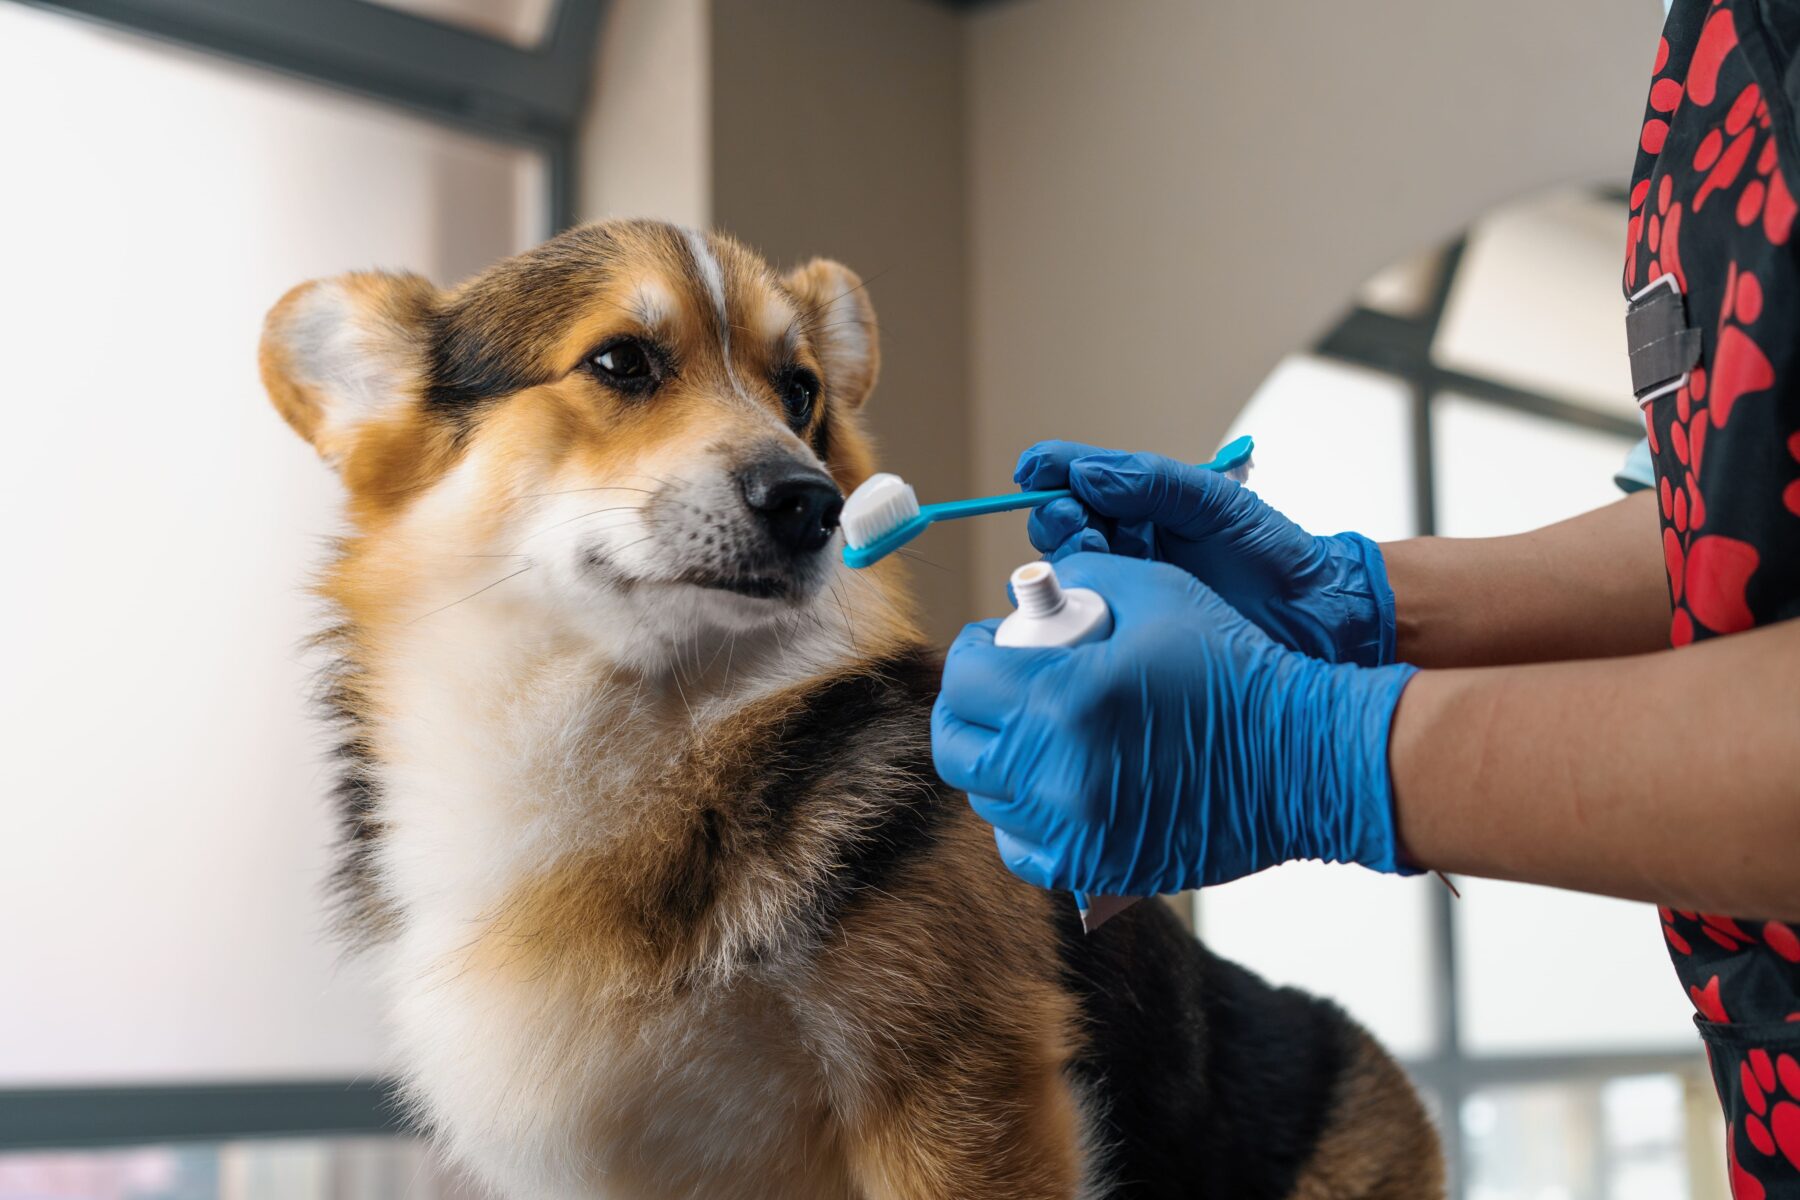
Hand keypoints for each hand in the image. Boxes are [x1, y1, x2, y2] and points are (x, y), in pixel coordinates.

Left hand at [932, 553, 1418, 895]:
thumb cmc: (1235, 669)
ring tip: (1038, 733)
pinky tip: (1055, 787)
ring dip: (1000, 761)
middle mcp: (1056, 772)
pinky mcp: (1095, 869)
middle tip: (999, 692)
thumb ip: (1081, 580)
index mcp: (1063, 698)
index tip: (993, 646)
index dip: (974, 653)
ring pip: (987, 798)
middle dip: (969, 710)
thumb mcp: (1158, 592)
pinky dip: (1026, 818)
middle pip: (958, 746)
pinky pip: (1023, 848)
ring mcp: (1073, 830)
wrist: (1303, 758)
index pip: (964, 679)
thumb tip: (1031, 594)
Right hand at [1016, 441, 1398, 665]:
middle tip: (1074, 519)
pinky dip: (1071, 602)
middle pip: (1061, 522)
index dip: (1052, 470)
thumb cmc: (1272, 553)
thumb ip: (1152, 482)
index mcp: (1144, 503)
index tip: (1033, 469)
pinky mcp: (1128, 630)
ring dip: (1066, 554)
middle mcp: (1127, 542)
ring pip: (1066, 566)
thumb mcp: (1215, 502)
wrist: (1313, 615)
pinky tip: (1084, 597)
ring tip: (1094, 551)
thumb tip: (1087, 474)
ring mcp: (1125, 586)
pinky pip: (1081, 613)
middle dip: (1056, 515)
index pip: (1082, 478)